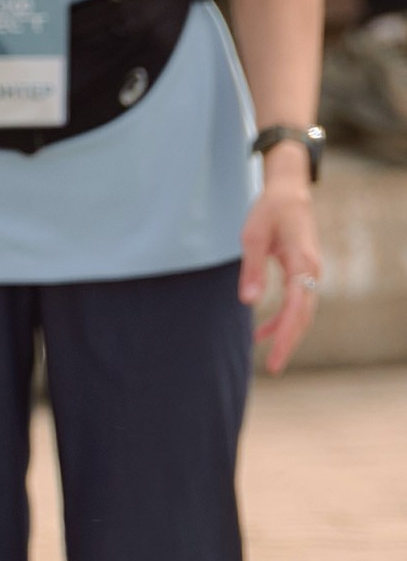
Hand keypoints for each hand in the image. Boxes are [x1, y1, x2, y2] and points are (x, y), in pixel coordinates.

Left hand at [240, 160, 321, 372]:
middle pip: (304, 316)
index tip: (275, 357)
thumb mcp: (252, 237)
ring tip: (270, 359)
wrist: (288, 192)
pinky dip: (281, 319)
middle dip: (290, 343)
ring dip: (286, 334)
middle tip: (274, 368)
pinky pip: (296, 303)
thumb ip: (251, 270)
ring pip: (302, 312)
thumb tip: (248, 303)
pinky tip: (261, 333)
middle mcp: (312, 270)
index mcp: (302, 263)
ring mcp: (310, 272)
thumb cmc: (269, 211)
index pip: (297, 308)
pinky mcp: (303, 273)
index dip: (286, 334)